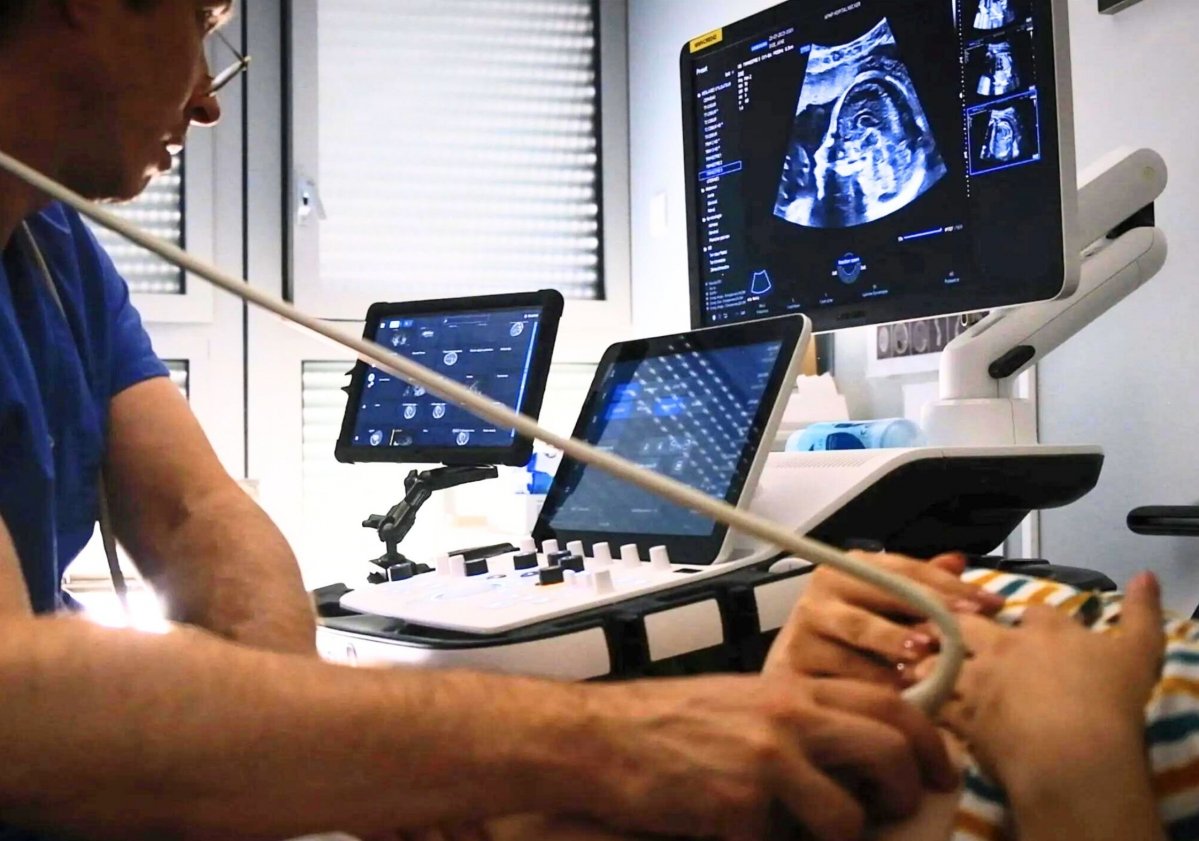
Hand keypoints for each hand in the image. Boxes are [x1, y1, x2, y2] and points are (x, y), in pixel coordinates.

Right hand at [576, 673, 957, 840]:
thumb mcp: (746, 703)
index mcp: (793, 689)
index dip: (929, 742)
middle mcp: (789, 718)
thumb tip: (858, 758)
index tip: (939, 771)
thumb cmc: (670, 722)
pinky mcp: (739, 809)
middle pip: (888, 751)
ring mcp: (766, 764)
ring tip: (810, 833)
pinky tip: (743, 831)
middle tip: (898, 810)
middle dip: (906, 792)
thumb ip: (802, 721)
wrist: (602, 738)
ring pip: (848, 817)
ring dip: (840, 837)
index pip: (891, 703)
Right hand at [764, 552, 1004, 686]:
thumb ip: (916, 585)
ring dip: (898, 648)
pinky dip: (873, 683)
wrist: (791, 674)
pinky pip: (841, 671)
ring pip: (860, 631)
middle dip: (925, 612)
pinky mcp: (794, 660)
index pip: (904, 568)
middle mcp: (823, 590)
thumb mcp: (879, 607)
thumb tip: (958, 560)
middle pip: (882, 594)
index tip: (988, 604)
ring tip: (928, 662)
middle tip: (957, 631)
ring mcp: (805, 624)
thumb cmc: (843, 640)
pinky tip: (901, 693)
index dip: (948, 585)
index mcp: (847, 569)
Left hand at [922, 571, 1163, 789]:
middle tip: (951, 628)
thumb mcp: (1140, 652)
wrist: (1075, 751)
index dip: (1028, 616)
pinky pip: (934, 699)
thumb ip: (1142, 612)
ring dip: (929, 658)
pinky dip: (923, 697)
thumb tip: (1146, 575)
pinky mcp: (961, 712)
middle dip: (958, 621)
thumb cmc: (1111, 701)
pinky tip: (915, 699)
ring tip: (916, 660)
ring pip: (940, 657)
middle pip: (969, 622)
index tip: (1026, 622)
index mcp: (1045, 628)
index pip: (1031, 610)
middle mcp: (1003, 644)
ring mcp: (978, 677)